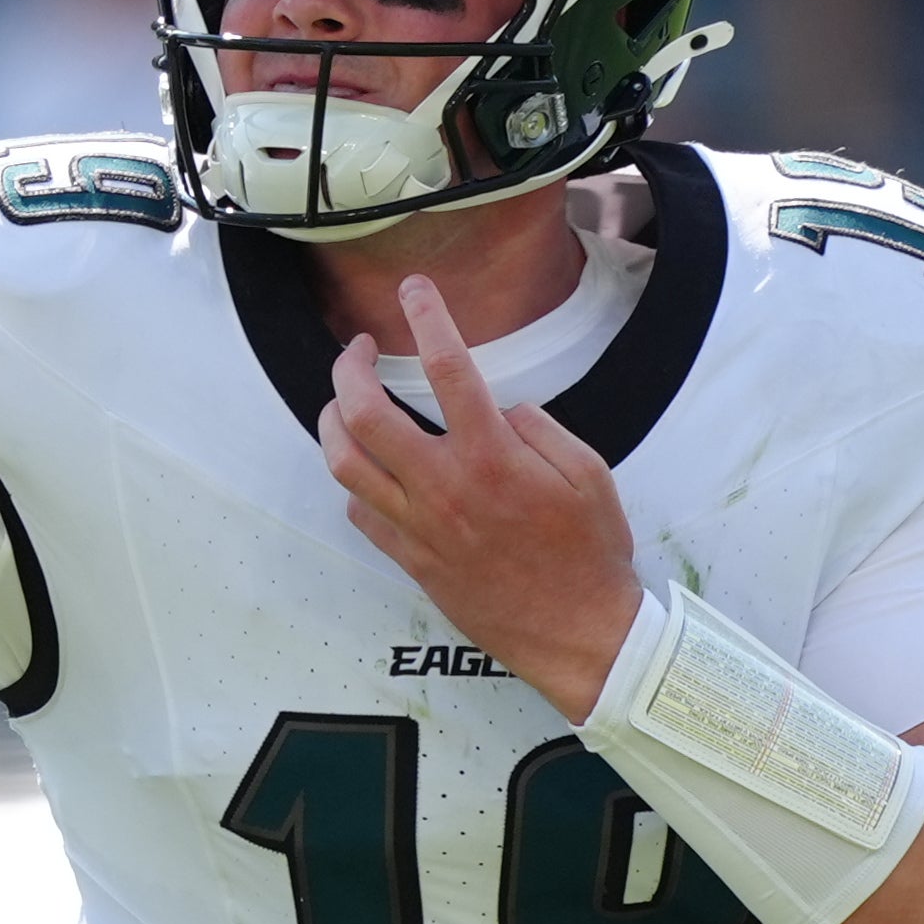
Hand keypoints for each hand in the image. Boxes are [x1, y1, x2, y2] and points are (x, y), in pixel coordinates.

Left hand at [317, 274, 643, 717]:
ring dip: (333, 423)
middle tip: (358, 350)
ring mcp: (421, 527)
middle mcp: (445, 488)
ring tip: (342, 403)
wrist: (578, 633)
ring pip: (346, 465)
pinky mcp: (412, 561)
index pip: (448, 367)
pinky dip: (356, 484)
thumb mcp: (590, 474)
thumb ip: (541, 428)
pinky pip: (362, 514)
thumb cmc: (591, 554)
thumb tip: (500, 409)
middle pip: (366, 414)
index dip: (428, 317)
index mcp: (493, 457)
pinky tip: (369, 471)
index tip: (415, 290)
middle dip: (349, 369)